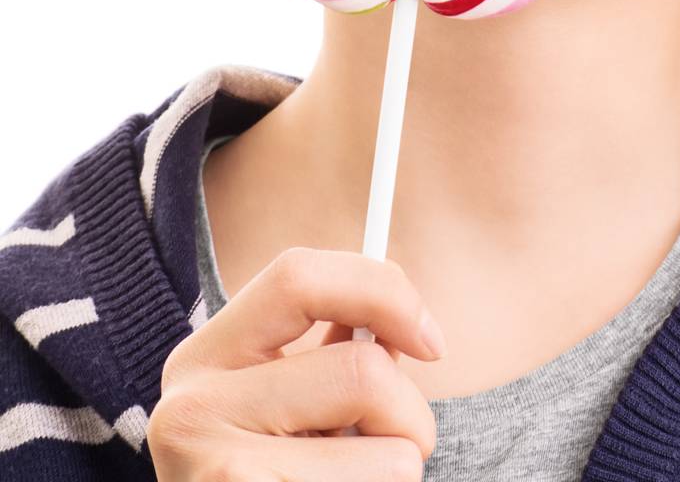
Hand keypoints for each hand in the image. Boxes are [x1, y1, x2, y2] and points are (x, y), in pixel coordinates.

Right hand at [146, 245, 443, 478]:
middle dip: (407, 415)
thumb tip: (406, 324)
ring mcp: (212, 479)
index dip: (383, 293)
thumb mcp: (285, 407)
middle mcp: (189, 412)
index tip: (431, 341)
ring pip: (391, 460)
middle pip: (362, 372)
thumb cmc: (273, 477)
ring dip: (397, 478)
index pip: (297, 276)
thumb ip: (334, 356)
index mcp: (202, 360)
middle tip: (393, 449)